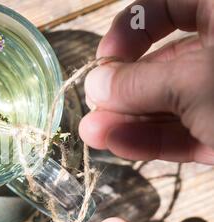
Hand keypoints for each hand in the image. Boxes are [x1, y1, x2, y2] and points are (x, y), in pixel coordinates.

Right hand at [80, 0, 213, 163]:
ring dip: (129, 120)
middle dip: (122, 90)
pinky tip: (119, 146)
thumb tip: (93, 84)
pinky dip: (153, 140)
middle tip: (93, 108)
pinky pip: (186, 131)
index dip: (129, 30)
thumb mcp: (192, 82)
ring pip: (170, 103)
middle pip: (162, 64)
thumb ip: (137, 83)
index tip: (106, 60)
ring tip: (92, 134)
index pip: (167, 7)